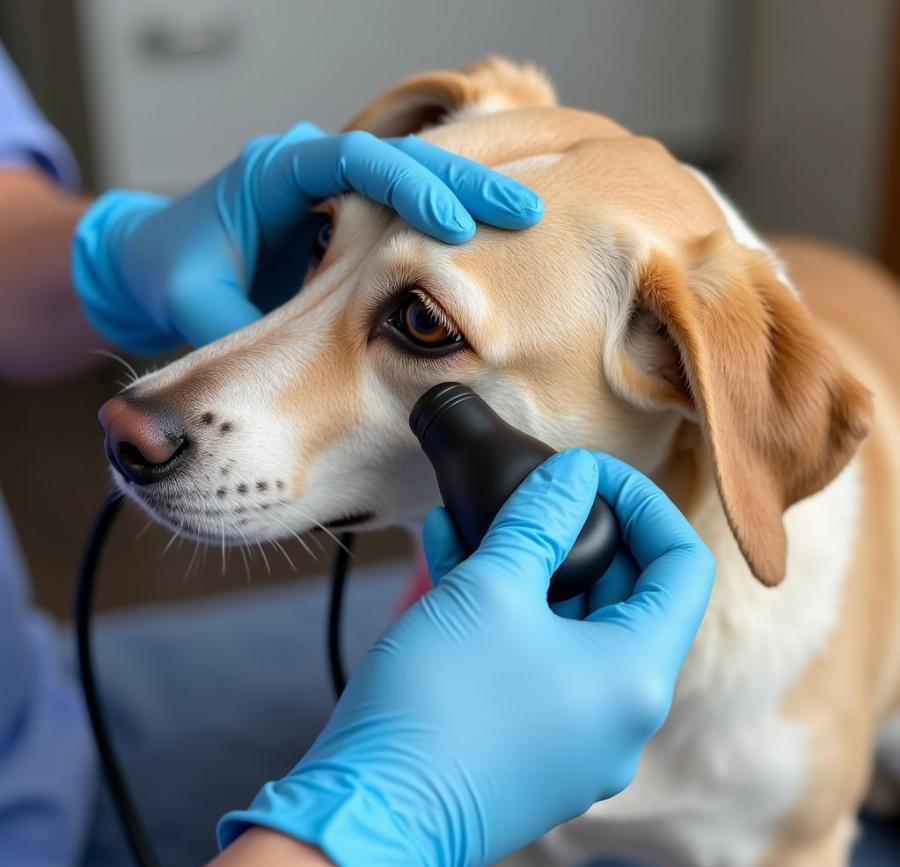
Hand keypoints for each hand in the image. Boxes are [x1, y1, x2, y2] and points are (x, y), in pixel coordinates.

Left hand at [72, 124, 541, 354]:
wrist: (166, 266)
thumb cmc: (172, 274)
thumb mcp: (196, 302)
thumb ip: (238, 334)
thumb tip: (283, 390)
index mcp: (278, 172)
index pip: (354, 164)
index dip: (406, 188)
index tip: (450, 225)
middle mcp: (323, 174)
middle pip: (411, 166)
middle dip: (469, 188)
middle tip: (528, 213)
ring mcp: (350, 201)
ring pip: (424, 193)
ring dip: (474, 212)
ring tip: (526, 230)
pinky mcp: (365, 237)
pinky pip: (419, 228)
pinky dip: (457, 242)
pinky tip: (493, 263)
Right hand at [218, 450, 714, 866]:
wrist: (367, 814)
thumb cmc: (438, 700)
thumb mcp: (491, 587)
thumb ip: (540, 518)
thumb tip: (572, 474)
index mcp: (636, 675)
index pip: (682, 566)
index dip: (644, 503)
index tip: (590, 474)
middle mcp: (622, 716)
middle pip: (628, 597)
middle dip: (579, 533)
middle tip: (534, 493)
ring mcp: (578, 740)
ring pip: (573, 629)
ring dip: (532, 568)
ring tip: (476, 520)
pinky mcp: (533, 750)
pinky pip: (538, 663)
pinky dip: (509, 613)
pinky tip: (453, 561)